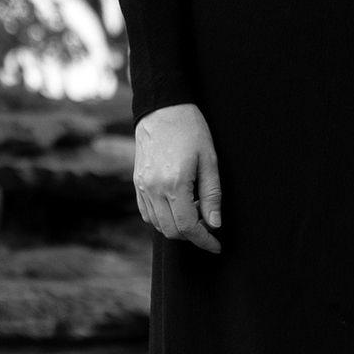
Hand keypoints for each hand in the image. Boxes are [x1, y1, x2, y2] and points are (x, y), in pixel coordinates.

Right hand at [134, 104, 222, 250]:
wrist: (161, 108)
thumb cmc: (191, 129)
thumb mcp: (209, 159)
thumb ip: (212, 194)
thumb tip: (214, 224)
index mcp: (174, 183)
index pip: (188, 226)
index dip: (204, 240)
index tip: (217, 245)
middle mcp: (154, 189)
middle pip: (171, 231)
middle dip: (192, 236)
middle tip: (208, 228)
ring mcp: (142, 187)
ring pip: (157, 225)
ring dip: (177, 228)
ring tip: (195, 214)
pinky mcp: (137, 183)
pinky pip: (147, 213)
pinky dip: (162, 219)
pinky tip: (177, 208)